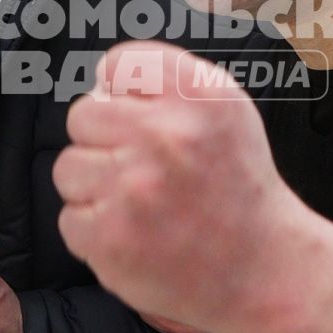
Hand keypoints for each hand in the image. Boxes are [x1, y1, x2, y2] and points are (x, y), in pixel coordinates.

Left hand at [54, 40, 300, 332]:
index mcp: (196, 96)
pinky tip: (135, 235)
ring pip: (69, 167)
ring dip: (95, 187)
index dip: (121, 90)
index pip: (120, 63)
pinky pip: (70, 219)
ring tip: (138, 205)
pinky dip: (96, 232)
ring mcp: (133, 189)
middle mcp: (165, 136)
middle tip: (143, 170)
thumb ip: (168, 84)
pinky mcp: (111, 238)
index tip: (137, 113)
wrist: (264, 268)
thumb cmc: (238, 188)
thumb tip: (101, 82)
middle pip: (83, 115)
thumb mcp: (226, 111)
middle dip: (105, 142)